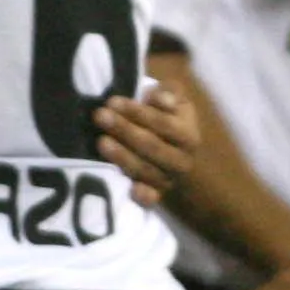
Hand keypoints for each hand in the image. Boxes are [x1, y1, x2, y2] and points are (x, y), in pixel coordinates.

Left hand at [95, 82, 196, 207]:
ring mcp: (168, 179)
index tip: (112, 101)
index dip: (138, 113)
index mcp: (189, 135)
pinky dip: (143, 196)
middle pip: (152, 147)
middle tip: (100, 116)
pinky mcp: (155, 194)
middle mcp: (182, 161)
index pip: (163, 124)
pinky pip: (150, 198)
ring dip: (122, 156)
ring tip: (101, 141)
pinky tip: (132, 189)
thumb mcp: (173, 97)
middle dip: (124, 130)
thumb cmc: (166, 115)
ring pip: (145, 170)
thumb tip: (161, 99)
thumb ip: (170, 91)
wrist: (171, 146)